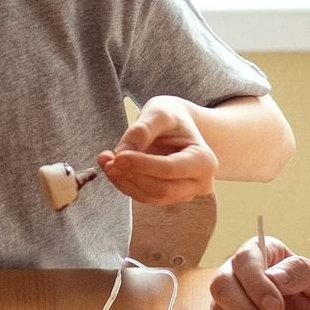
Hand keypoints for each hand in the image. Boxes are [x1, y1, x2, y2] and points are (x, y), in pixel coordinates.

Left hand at [98, 98, 216, 204]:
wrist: (178, 127)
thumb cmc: (173, 117)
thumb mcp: (160, 112)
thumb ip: (142, 129)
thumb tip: (122, 152)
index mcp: (205, 161)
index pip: (170, 169)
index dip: (142, 165)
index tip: (118, 156)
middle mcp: (200, 183)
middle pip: (161, 189)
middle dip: (131, 175)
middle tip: (107, 159)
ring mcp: (184, 193)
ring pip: (150, 197)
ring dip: (123, 181)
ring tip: (105, 160)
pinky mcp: (168, 197)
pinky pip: (143, 196)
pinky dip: (124, 183)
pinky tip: (112, 166)